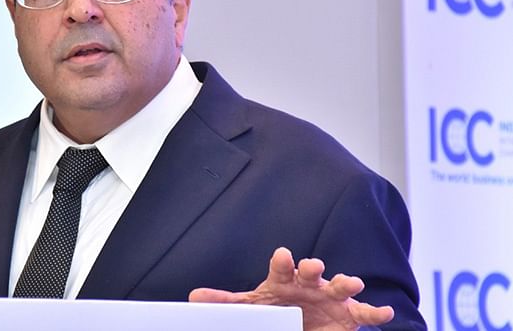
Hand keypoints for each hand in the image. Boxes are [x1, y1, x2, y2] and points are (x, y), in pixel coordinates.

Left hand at [188, 247, 393, 330]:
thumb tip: (193, 298)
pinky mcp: (350, 314)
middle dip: (314, 267)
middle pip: (313, 270)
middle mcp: (310, 282)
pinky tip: (385, 313)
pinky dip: (376, 311)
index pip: (283, 266)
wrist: (306, 322)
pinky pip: (365, 311)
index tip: (283, 256)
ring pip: (340, 285)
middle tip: (314, 266)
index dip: (283, 261)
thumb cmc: (279, 307)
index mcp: (285, 278)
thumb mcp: (252, 305)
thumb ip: (226, 302)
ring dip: (346, 282)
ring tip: (351, 283)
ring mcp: (331, 296)